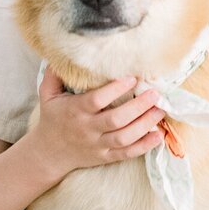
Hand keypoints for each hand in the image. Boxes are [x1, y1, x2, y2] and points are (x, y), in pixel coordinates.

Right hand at [32, 70, 164, 177]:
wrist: (48, 154)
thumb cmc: (52, 118)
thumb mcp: (47, 95)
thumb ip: (54, 75)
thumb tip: (61, 52)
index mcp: (75, 110)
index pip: (97, 100)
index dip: (115, 89)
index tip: (133, 78)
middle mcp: (87, 129)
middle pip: (115, 120)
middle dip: (138, 107)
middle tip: (155, 93)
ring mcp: (97, 145)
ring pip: (124, 138)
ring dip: (145, 124)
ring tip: (160, 110)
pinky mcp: (105, 157)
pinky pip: (126, 154)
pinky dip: (144, 146)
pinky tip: (158, 136)